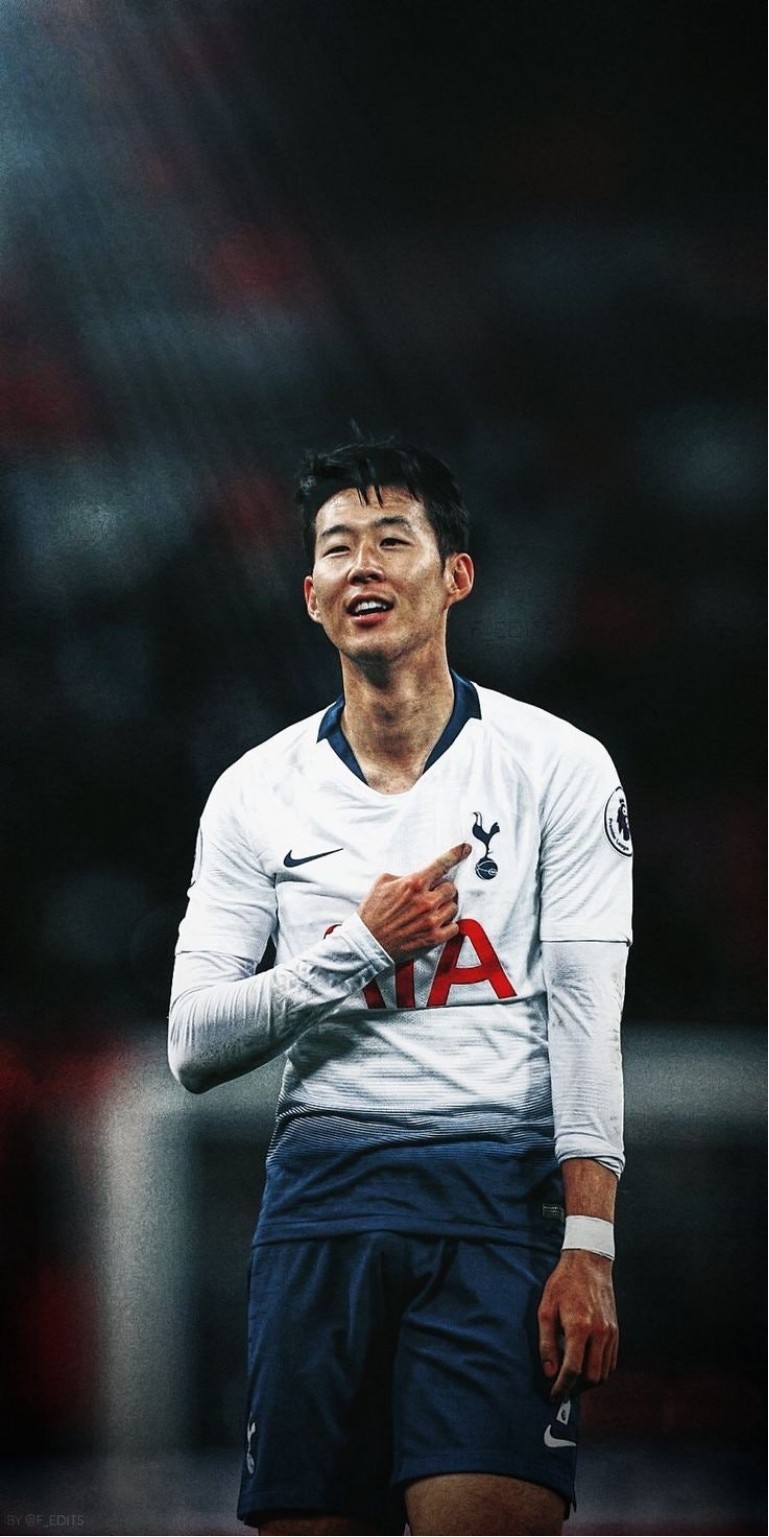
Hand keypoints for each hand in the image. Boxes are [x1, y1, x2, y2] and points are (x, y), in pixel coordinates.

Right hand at [358, 843, 470, 962]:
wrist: (367, 942)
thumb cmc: (372, 911)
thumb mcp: (382, 883)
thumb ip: (404, 875)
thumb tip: (419, 875)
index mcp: (414, 883)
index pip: (441, 864)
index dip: (456, 854)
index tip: (466, 848)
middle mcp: (425, 901)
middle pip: (451, 888)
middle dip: (443, 890)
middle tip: (431, 896)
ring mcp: (431, 920)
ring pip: (453, 907)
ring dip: (444, 908)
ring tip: (430, 912)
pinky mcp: (433, 938)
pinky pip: (454, 927)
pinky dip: (447, 925)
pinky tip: (434, 924)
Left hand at [537, 1249, 618, 1399]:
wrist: (588, 1263)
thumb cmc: (563, 1284)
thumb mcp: (546, 1310)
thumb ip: (547, 1343)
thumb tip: (549, 1372)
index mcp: (579, 1328)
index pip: (572, 1370)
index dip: (562, 1388)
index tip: (554, 1396)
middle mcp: (599, 1333)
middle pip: (591, 1377)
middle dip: (576, 1388)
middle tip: (562, 1388)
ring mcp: (610, 1333)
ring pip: (604, 1372)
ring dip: (588, 1382)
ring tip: (573, 1379)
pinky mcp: (616, 1331)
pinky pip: (611, 1361)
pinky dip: (600, 1370)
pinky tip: (586, 1366)